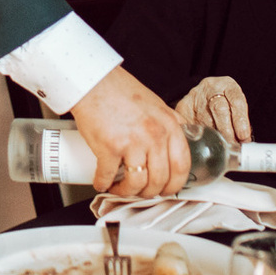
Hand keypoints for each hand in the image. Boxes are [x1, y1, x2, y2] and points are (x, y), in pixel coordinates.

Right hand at [69, 69, 191, 196]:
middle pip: (159, 180)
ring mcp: (133, 142)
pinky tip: (101, 182)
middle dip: (149, 192)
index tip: (166, 189)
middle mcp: (154, 135)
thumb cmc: (120, 90)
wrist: (93, 82)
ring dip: (126, 192)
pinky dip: (103, 184)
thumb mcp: (156, 105)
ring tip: (118, 188)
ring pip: (137, 184)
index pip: (182, 165)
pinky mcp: (109, 147)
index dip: (175, 184)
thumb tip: (175, 143)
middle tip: (140, 192)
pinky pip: (108, 176)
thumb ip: (169, 123)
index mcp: (169, 125)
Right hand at [173, 76, 251, 144]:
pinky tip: (204, 142)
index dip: (241, 120)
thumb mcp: (235, 106)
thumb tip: (244, 141)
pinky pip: (191, 124)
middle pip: (219, 109)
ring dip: (214, 136)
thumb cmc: (223, 103)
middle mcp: (210, 88)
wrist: (203, 97)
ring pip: (205, 120)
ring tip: (220, 146)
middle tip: (232, 145)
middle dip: (227, 130)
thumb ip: (240, 121)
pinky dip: (199, 136)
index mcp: (227, 85)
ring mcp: (195, 96)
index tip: (244, 136)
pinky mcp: (183, 106)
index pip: (236, 100)